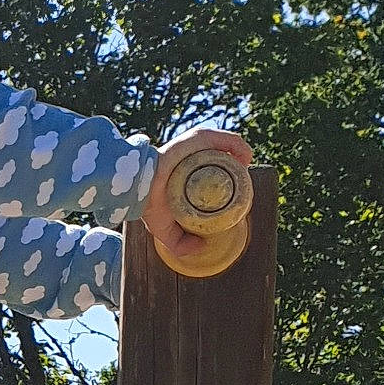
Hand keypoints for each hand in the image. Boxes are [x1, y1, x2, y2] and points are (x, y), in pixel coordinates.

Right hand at [143, 127, 255, 268]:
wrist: (140, 188)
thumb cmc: (149, 205)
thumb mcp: (165, 229)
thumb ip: (179, 244)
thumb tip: (201, 246)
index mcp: (186, 176)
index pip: (213, 177)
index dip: (228, 187)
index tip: (234, 202)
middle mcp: (193, 159)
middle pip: (224, 163)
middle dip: (236, 176)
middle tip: (240, 193)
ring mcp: (197, 147)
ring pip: (228, 150)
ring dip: (239, 163)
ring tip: (242, 179)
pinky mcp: (200, 138)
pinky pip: (227, 140)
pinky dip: (239, 148)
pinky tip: (243, 162)